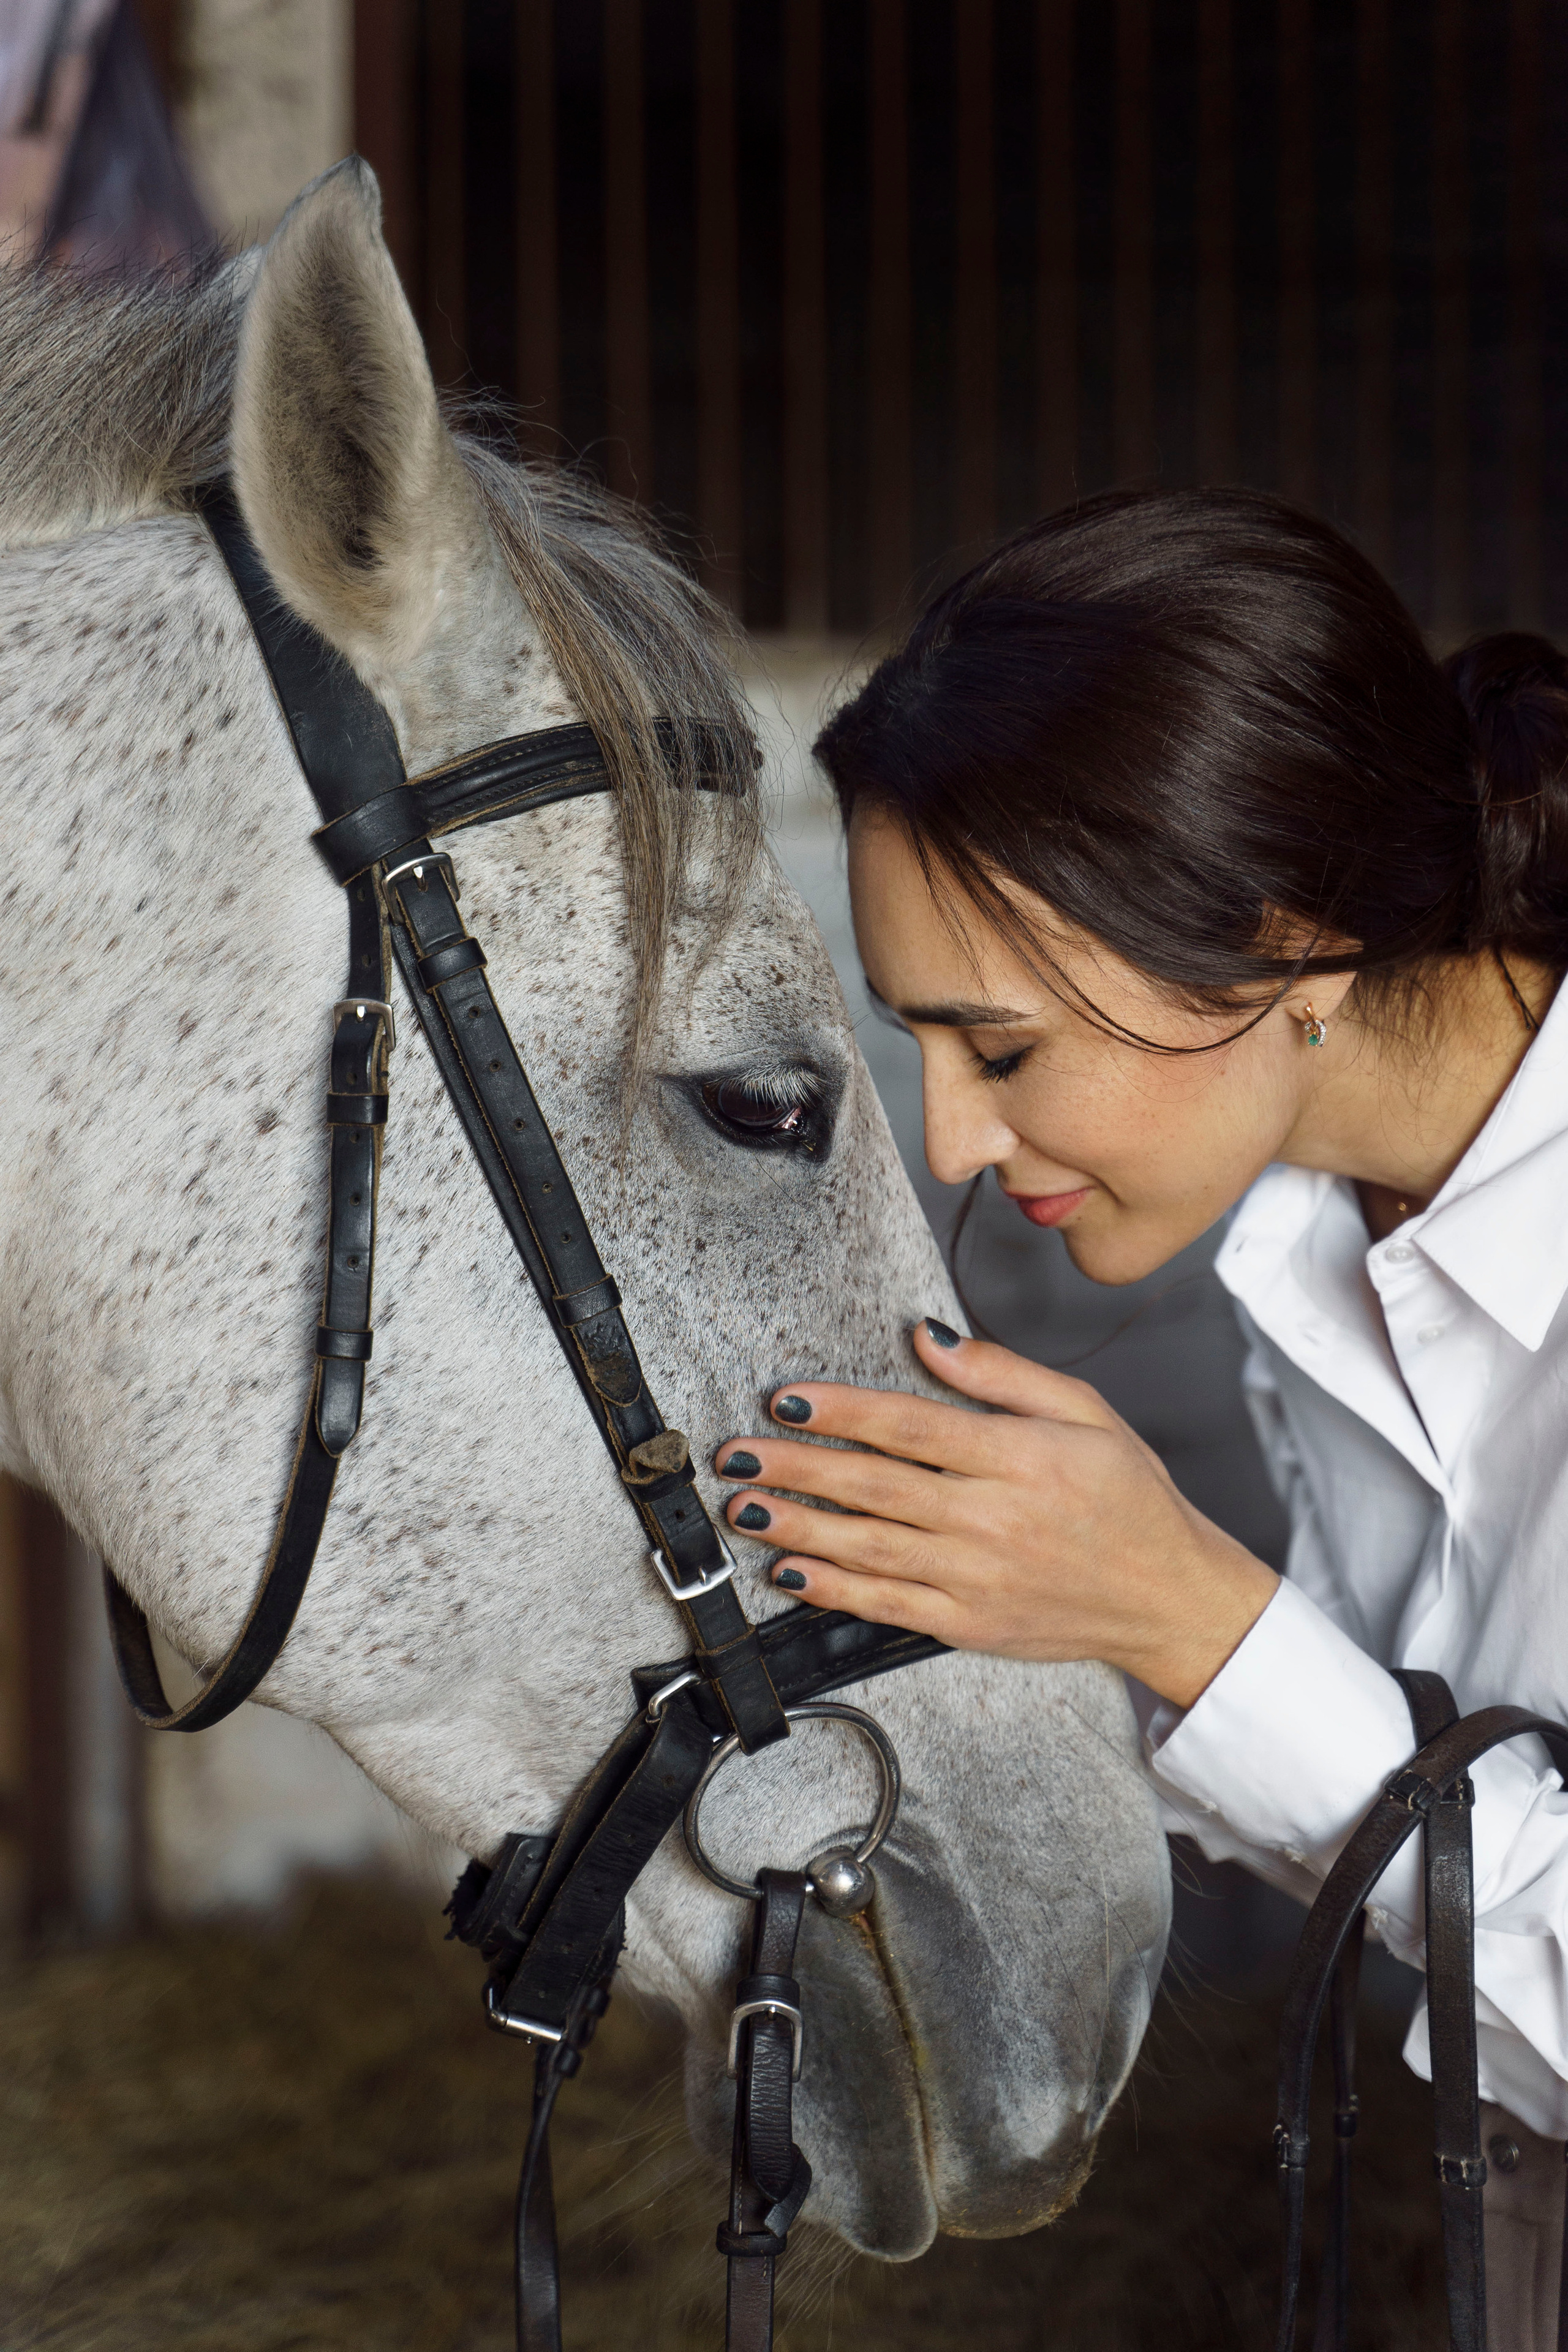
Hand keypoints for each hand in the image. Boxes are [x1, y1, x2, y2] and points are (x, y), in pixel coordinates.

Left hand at [715, 1321, 1277, 1711]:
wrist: (1170, 1596)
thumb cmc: (1130, 1499)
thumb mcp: (1084, 1411)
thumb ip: (1002, 1373)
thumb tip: (929, 1338)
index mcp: (1017, 1457)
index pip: (909, 1425)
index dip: (840, 1411)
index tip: (786, 1398)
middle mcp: (991, 1518)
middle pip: (874, 1486)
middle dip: (795, 1468)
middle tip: (737, 1455)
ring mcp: (977, 1577)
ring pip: (869, 1548)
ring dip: (798, 1528)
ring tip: (744, 1509)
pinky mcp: (970, 1624)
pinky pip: (889, 1605)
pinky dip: (834, 1590)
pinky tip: (791, 1573)